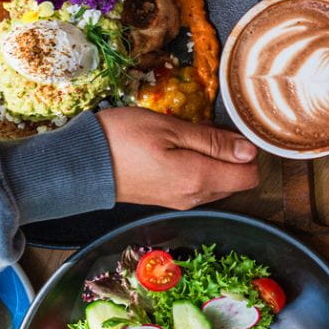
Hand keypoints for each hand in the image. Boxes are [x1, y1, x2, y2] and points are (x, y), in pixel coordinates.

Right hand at [96, 107, 259, 208]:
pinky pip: (198, 185)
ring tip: (187, 136)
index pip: (250, 176)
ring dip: (214, 159)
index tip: (233, 132)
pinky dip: (198, 167)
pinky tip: (178, 148)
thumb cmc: (121, 139)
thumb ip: (214, 141)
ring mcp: (181, 201)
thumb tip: (250, 151)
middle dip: (231, 155)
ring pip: (218, 182)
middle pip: (236, 180)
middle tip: (205, 129)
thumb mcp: (171, 128)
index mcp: (199, 179)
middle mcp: (195, 197)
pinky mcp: (169, 199)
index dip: (249, 153)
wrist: (78, 165)